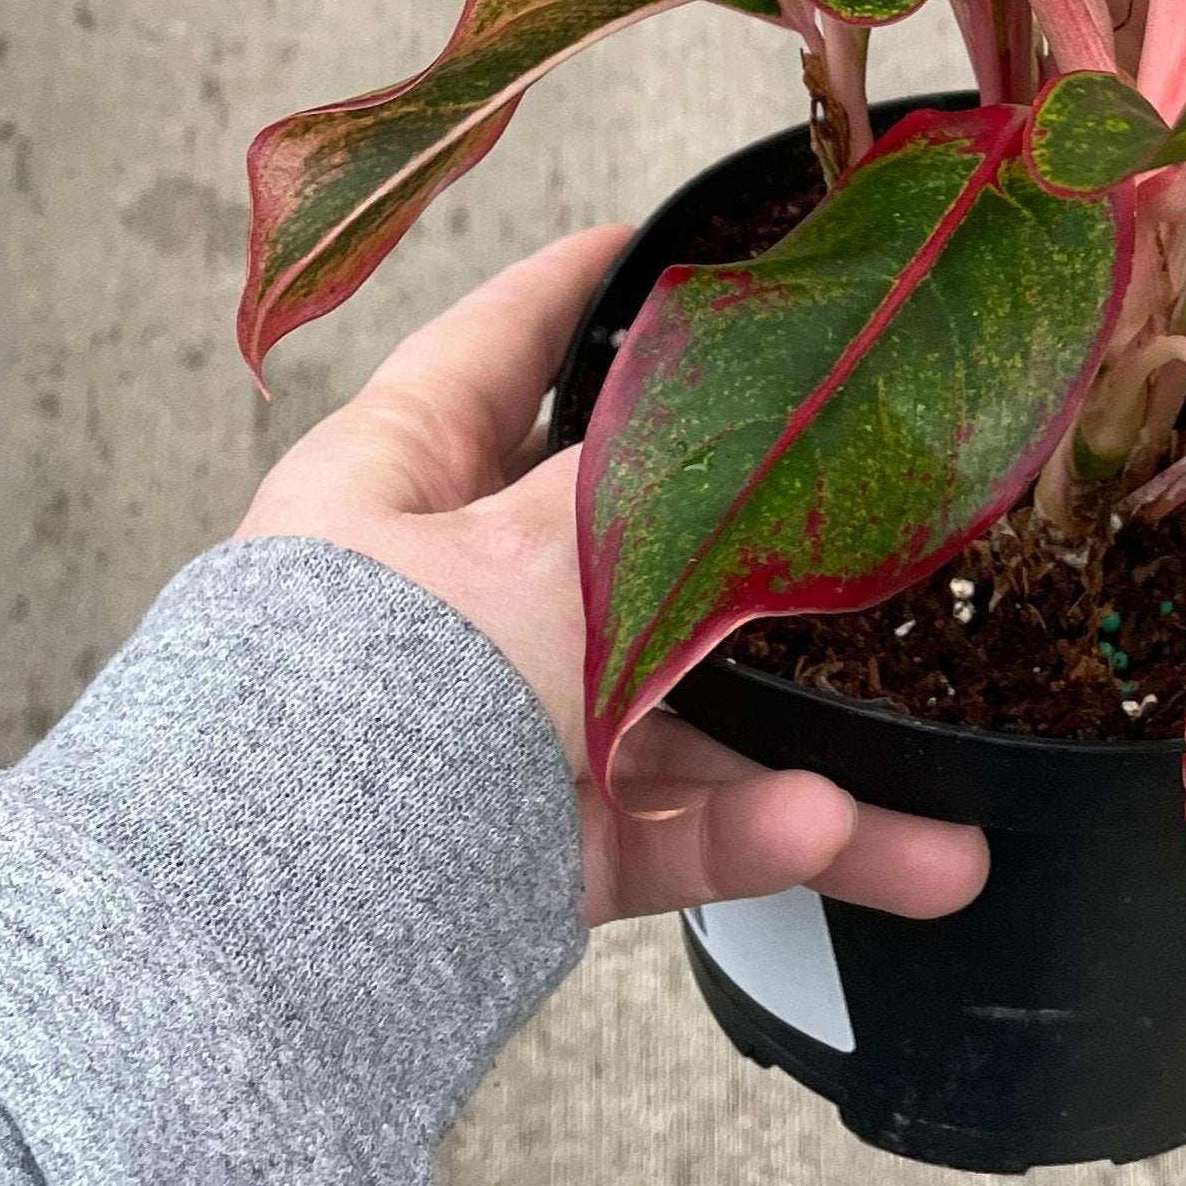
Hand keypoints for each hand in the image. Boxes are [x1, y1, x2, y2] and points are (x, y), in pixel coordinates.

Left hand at [238, 225, 989, 929]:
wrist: (258, 942)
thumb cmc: (348, 711)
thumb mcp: (522, 556)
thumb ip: (641, 493)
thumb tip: (717, 430)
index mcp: (400, 476)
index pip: (502, 342)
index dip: (583, 286)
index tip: (661, 244)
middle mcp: (447, 591)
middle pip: (631, 540)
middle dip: (759, 560)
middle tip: (864, 527)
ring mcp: (491, 721)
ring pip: (674, 717)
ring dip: (799, 764)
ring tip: (926, 824)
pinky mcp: (519, 843)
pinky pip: (657, 824)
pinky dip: (745, 834)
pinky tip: (836, 835)